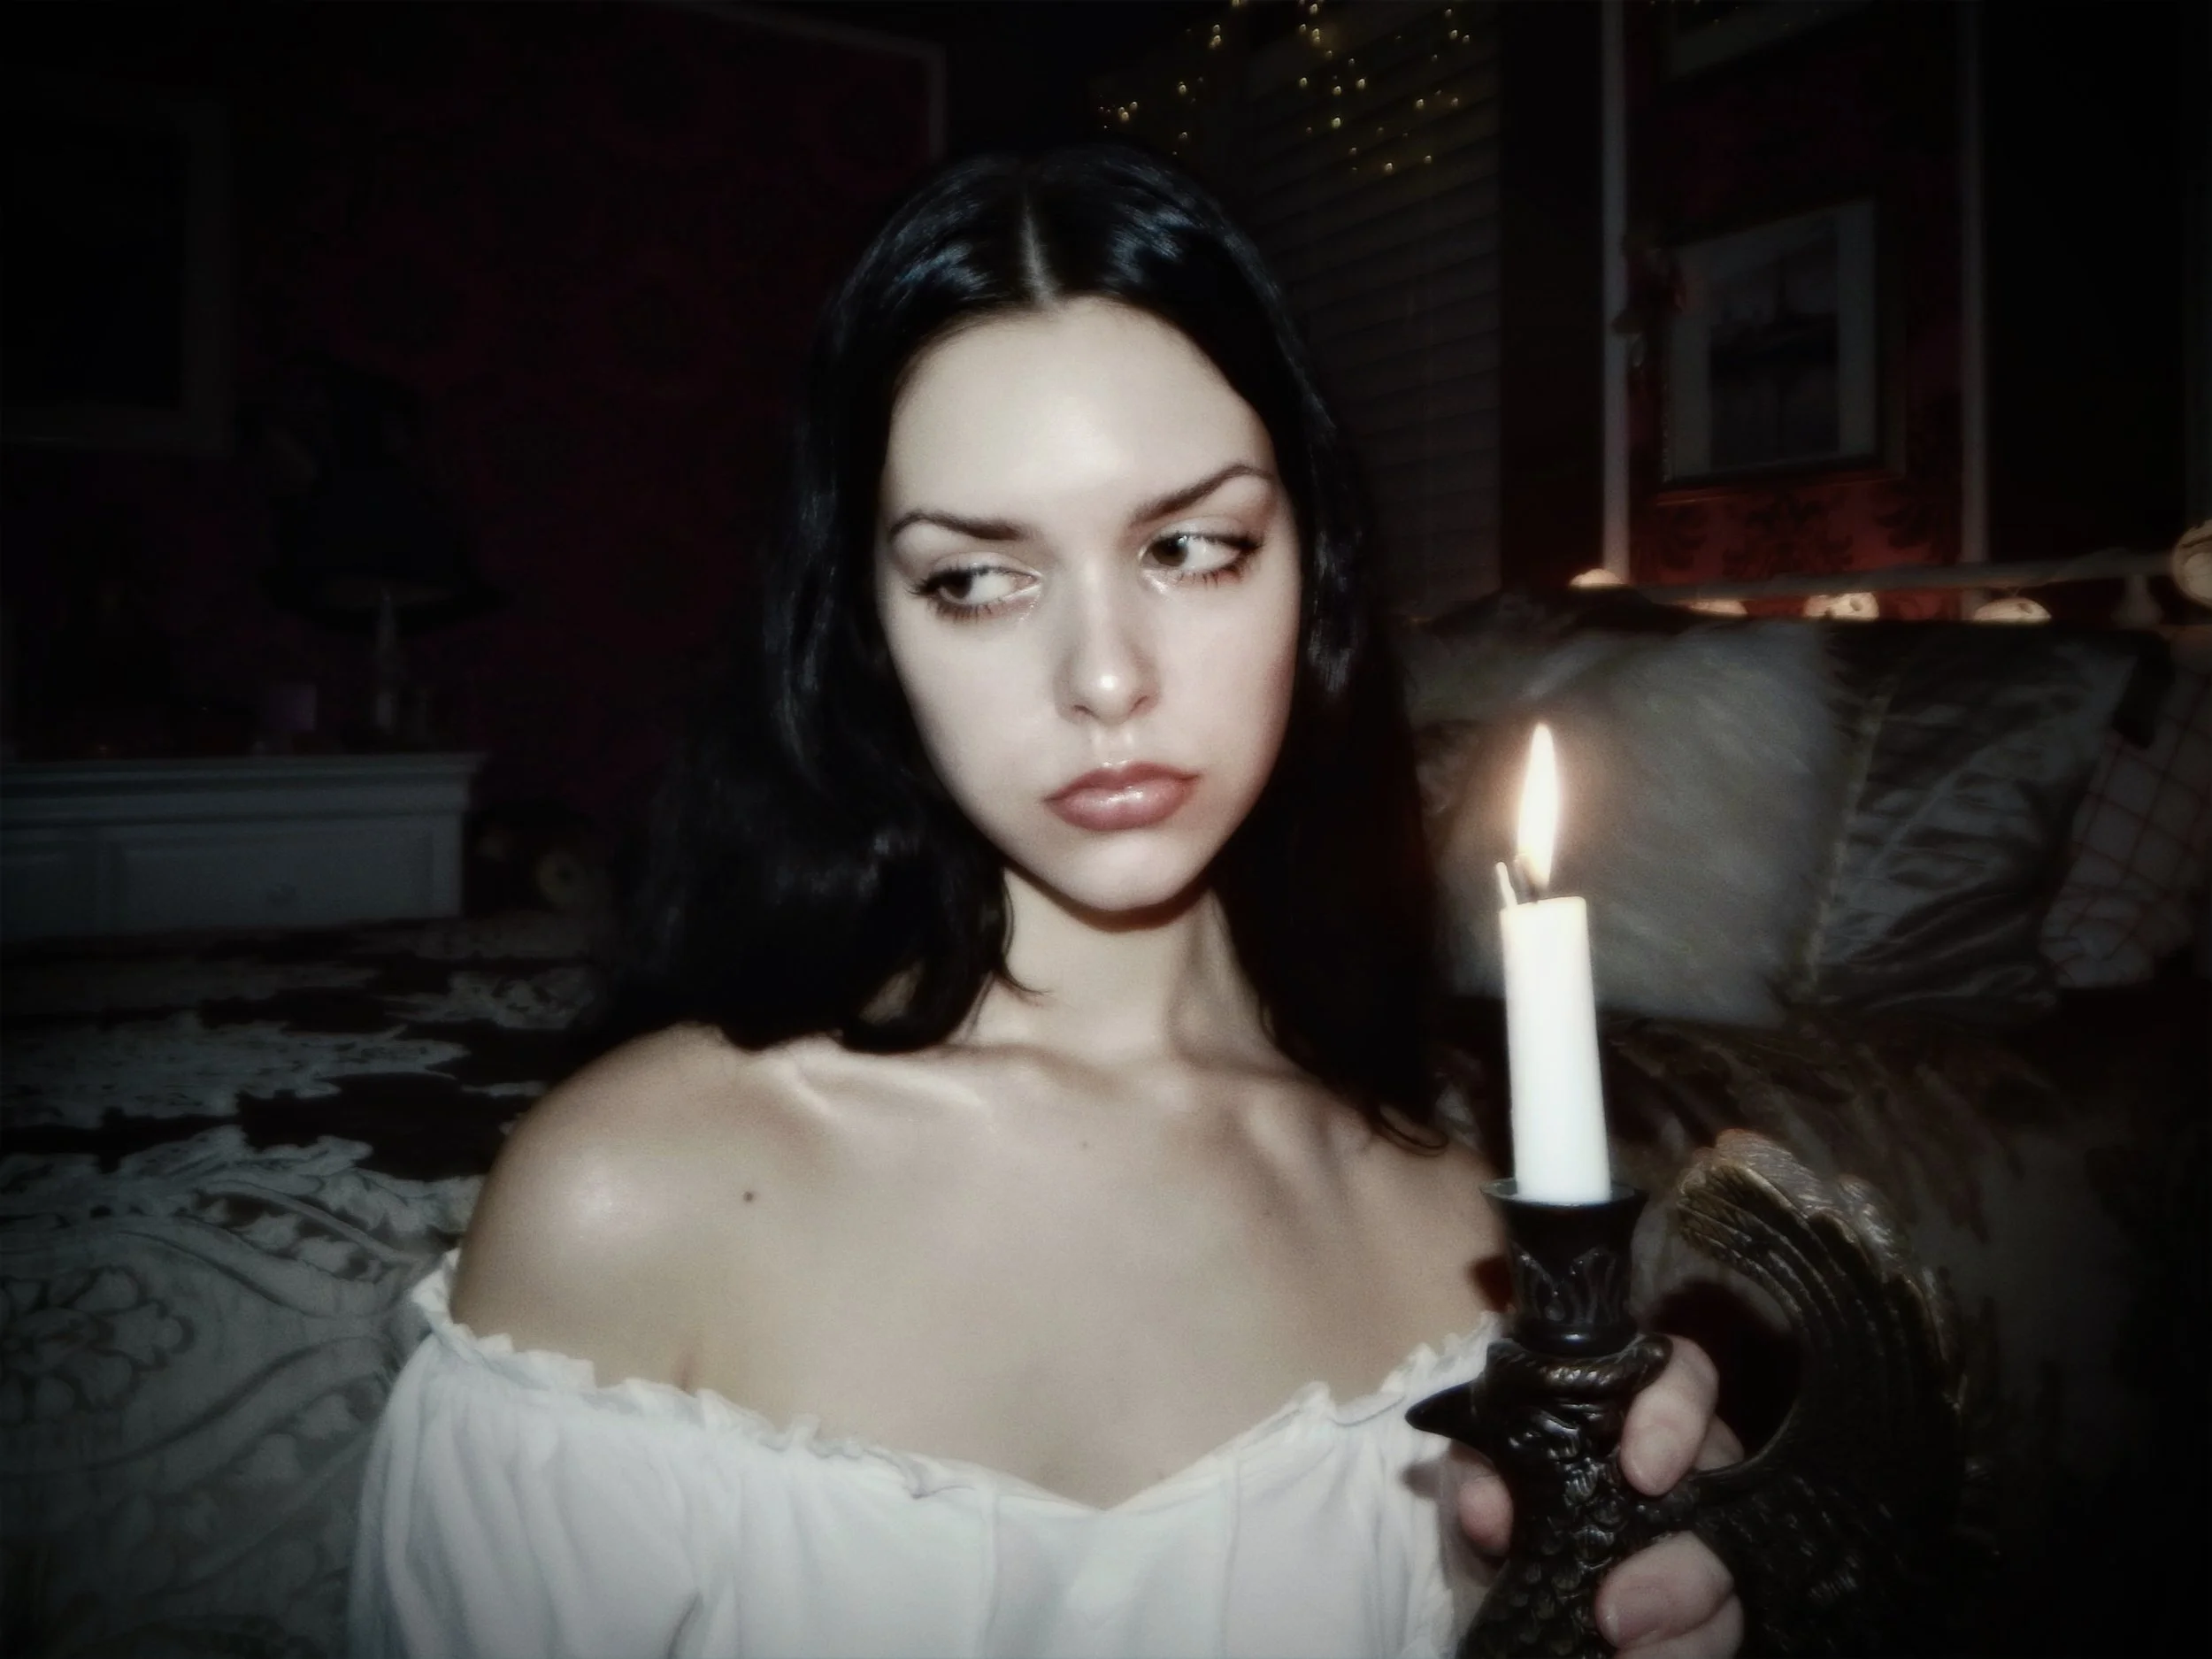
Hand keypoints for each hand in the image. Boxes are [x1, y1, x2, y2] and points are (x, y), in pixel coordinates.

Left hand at [1455, 1336, 1745, 1657]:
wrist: (1496, 1582)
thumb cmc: (1500, 1498)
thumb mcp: (1479, 1479)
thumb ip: (1481, 1476)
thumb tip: (1491, 1510)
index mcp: (1632, 1412)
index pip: (1683, 1377)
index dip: (1677, 1412)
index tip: (1643, 1470)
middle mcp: (1684, 1465)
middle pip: (1722, 1490)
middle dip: (1679, 1563)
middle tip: (1617, 1611)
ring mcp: (1702, 1537)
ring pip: (1727, 1574)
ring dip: (1682, 1626)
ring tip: (1623, 1651)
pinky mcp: (1708, 1606)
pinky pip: (1720, 1630)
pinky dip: (1684, 1653)